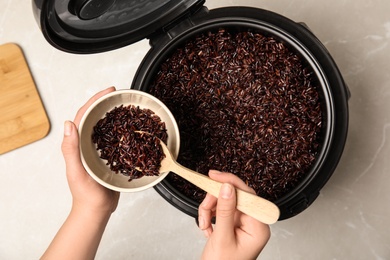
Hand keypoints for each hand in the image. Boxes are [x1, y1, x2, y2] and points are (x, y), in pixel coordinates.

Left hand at [61, 86, 119, 214]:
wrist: (96, 209)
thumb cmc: (86, 194)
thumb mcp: (76, 171)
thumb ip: (70, 150)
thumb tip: (69, 124)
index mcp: (77, 144)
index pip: (83, 116)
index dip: (94, 101)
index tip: (108, 92)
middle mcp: (86, 144)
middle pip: (94, 117)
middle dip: (105, 103)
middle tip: (118, 94)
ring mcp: (97, 150)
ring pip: (105, 126)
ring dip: (113, 114)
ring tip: (125, 106)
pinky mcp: (108, 156)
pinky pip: (114, 139)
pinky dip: (121, 130)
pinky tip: (130, 128)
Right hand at [198, 170, 269, 259]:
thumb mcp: (222, 238)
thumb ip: (225, 211)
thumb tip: (227, 188)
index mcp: (258, 227)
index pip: (248, 195)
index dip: (231, 182)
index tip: (215, 176)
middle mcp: (253, 223)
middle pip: (235, 197)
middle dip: (216, 200)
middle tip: (205, 205)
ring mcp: (242, 223)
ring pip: (225, 202)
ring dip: (210, 210)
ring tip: (205, 224)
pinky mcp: (232, 224)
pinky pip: (220, 210)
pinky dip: (209, 216)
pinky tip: (207, 228)